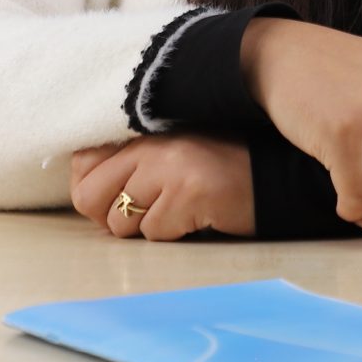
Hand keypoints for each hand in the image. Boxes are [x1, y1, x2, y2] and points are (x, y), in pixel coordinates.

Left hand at [67, 134, 254, 239]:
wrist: (279, 174)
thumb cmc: (220, 167)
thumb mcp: (170, 151)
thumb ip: (128, 161)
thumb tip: (85, 194)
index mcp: (143, 128)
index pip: (81, 163)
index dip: (94, 190)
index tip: (123, 194)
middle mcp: (151, 143)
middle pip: (89, 197)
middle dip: (111, 215)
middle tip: (147, 211)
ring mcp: (169, 167)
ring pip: (120, 222)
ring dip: (146, 226)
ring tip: (179, 208)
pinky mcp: (189, 194)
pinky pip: (154, 233)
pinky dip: (172, 233)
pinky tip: (198, 215)